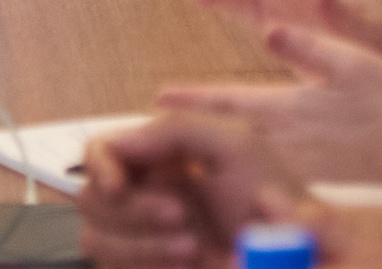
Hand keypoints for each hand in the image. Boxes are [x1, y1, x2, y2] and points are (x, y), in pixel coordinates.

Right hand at [78, 112, 306, 268]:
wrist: (291, 254)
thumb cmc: (272, 197)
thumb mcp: (236, 145)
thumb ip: (178, 127)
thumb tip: (119, 142)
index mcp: (160, 158)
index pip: (100, 151)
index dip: (99, 166)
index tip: (117, 186)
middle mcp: (144, 194)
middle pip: (89, 198)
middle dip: (133, 212)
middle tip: (181, 219)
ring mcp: (140, 238)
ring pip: (95, 240)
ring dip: (139, 246)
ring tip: (192, 250)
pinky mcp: (143, 266)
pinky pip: (112, 268)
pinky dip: (142, 265)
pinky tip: (183, 266)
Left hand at [155, 24, 381, 182]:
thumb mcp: (349, 62)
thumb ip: (306, 46)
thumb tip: (269, 26)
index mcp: (286, 109)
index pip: (226, 102)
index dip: (191, 98)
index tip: (159, 98)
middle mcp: (284, 139)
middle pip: (231, 126)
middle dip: (200, 115)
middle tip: (164, 115)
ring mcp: (299, 160)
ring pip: (252, 141)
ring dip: (230, 130)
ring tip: (206, 124)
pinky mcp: (315, 172)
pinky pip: (277, 156)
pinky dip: (261, 146)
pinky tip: (266, 143)